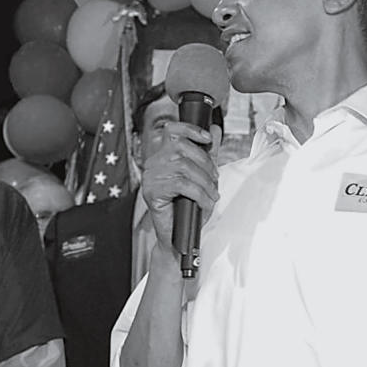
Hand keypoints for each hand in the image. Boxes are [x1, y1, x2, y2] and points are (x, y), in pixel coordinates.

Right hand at [141, 121, 220, 251]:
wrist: (179, 237)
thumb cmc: (188, 208)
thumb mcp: (203, 176)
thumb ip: (208, 153)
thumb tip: (215, 130)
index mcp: (163, 156)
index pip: (172, 130)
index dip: (190, 129)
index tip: (207, 138)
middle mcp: (153, 164)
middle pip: (182, 148)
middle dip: (205, 164)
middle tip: (215, 180)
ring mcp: (150, 177)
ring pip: (183, 167)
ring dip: (204, 182)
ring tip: (211, 195)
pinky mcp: (151, 191)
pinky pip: (180, 185)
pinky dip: (199, 194)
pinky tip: (205, 203)